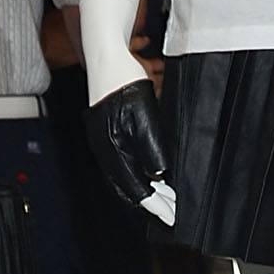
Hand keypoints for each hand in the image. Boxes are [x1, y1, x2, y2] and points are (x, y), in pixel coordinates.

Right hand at [88, 79, 176, 224]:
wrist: (106, 57)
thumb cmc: (125, 81)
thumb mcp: (145, 114)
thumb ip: (151, 148)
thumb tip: (158, 176)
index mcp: (111, 148)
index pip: (135, 188)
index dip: (156, 204)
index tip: (172, 217)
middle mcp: (102, 148)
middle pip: (126, 186)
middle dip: (150, 202)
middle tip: (171, 213)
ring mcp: (100, 141)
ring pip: (122, 177)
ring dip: (143, 190)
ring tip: (163, 200)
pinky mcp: (104, 133)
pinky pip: (119, 164)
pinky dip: (134, 176)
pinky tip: (146, 175)